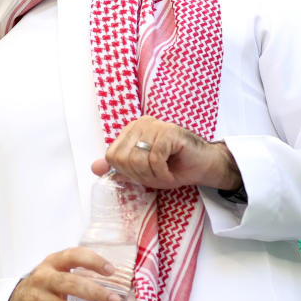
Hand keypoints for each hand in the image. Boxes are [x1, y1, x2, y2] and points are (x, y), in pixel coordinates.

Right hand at [0, 248, 120, 300]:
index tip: (111, 270)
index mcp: (52, 263)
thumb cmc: (44, 287)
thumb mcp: (56, 272)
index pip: (73, 256)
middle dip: (95, 293)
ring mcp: (35, 298)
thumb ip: (78, 272)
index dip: (93, 261)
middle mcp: (43, 278)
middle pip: (71, 284)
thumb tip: (115, 281)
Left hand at [91, 115, 240, 189]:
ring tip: (165, 174)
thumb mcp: (142, 171)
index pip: (112, 156)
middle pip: (123, 159)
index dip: (127, 172)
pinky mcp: (169, 132)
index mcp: (131, 130)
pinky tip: (172, 172)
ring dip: (153, 176)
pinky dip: (163, 173)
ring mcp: (155, 125)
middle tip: (157, 176)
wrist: (205, 166)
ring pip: (138, 160)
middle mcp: (141, 124)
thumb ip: (119, 167)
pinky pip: (155, 159)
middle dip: (140, 176)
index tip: (144, 176)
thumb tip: (94, 167)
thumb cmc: (174, 167)